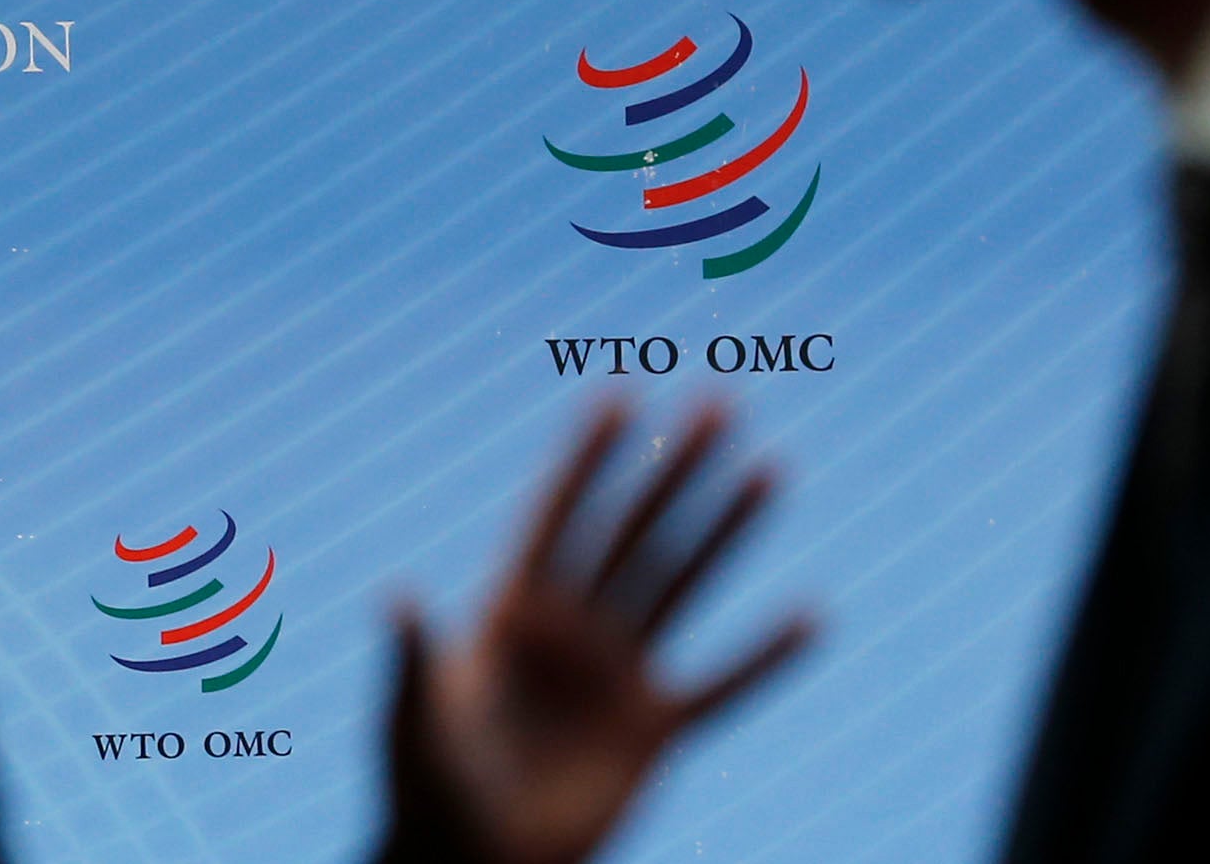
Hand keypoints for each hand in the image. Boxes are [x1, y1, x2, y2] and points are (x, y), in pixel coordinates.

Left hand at [382, 399, 815, 863]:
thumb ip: (413, 660)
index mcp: (513, 610)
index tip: (619, 394)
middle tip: (720, 401)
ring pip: (683, 584)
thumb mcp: (412, 723)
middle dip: (674, 467)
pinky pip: (722, 686)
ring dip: (727, 529)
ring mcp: (618, 674)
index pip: (559, 517)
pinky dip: (767, 655)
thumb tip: (398, 594)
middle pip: (635, 530)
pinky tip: (812, 615)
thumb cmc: (424, 791)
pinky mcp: (653, 731)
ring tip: (769, 469)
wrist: (469, 863)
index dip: (588, 459)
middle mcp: (574, 627)